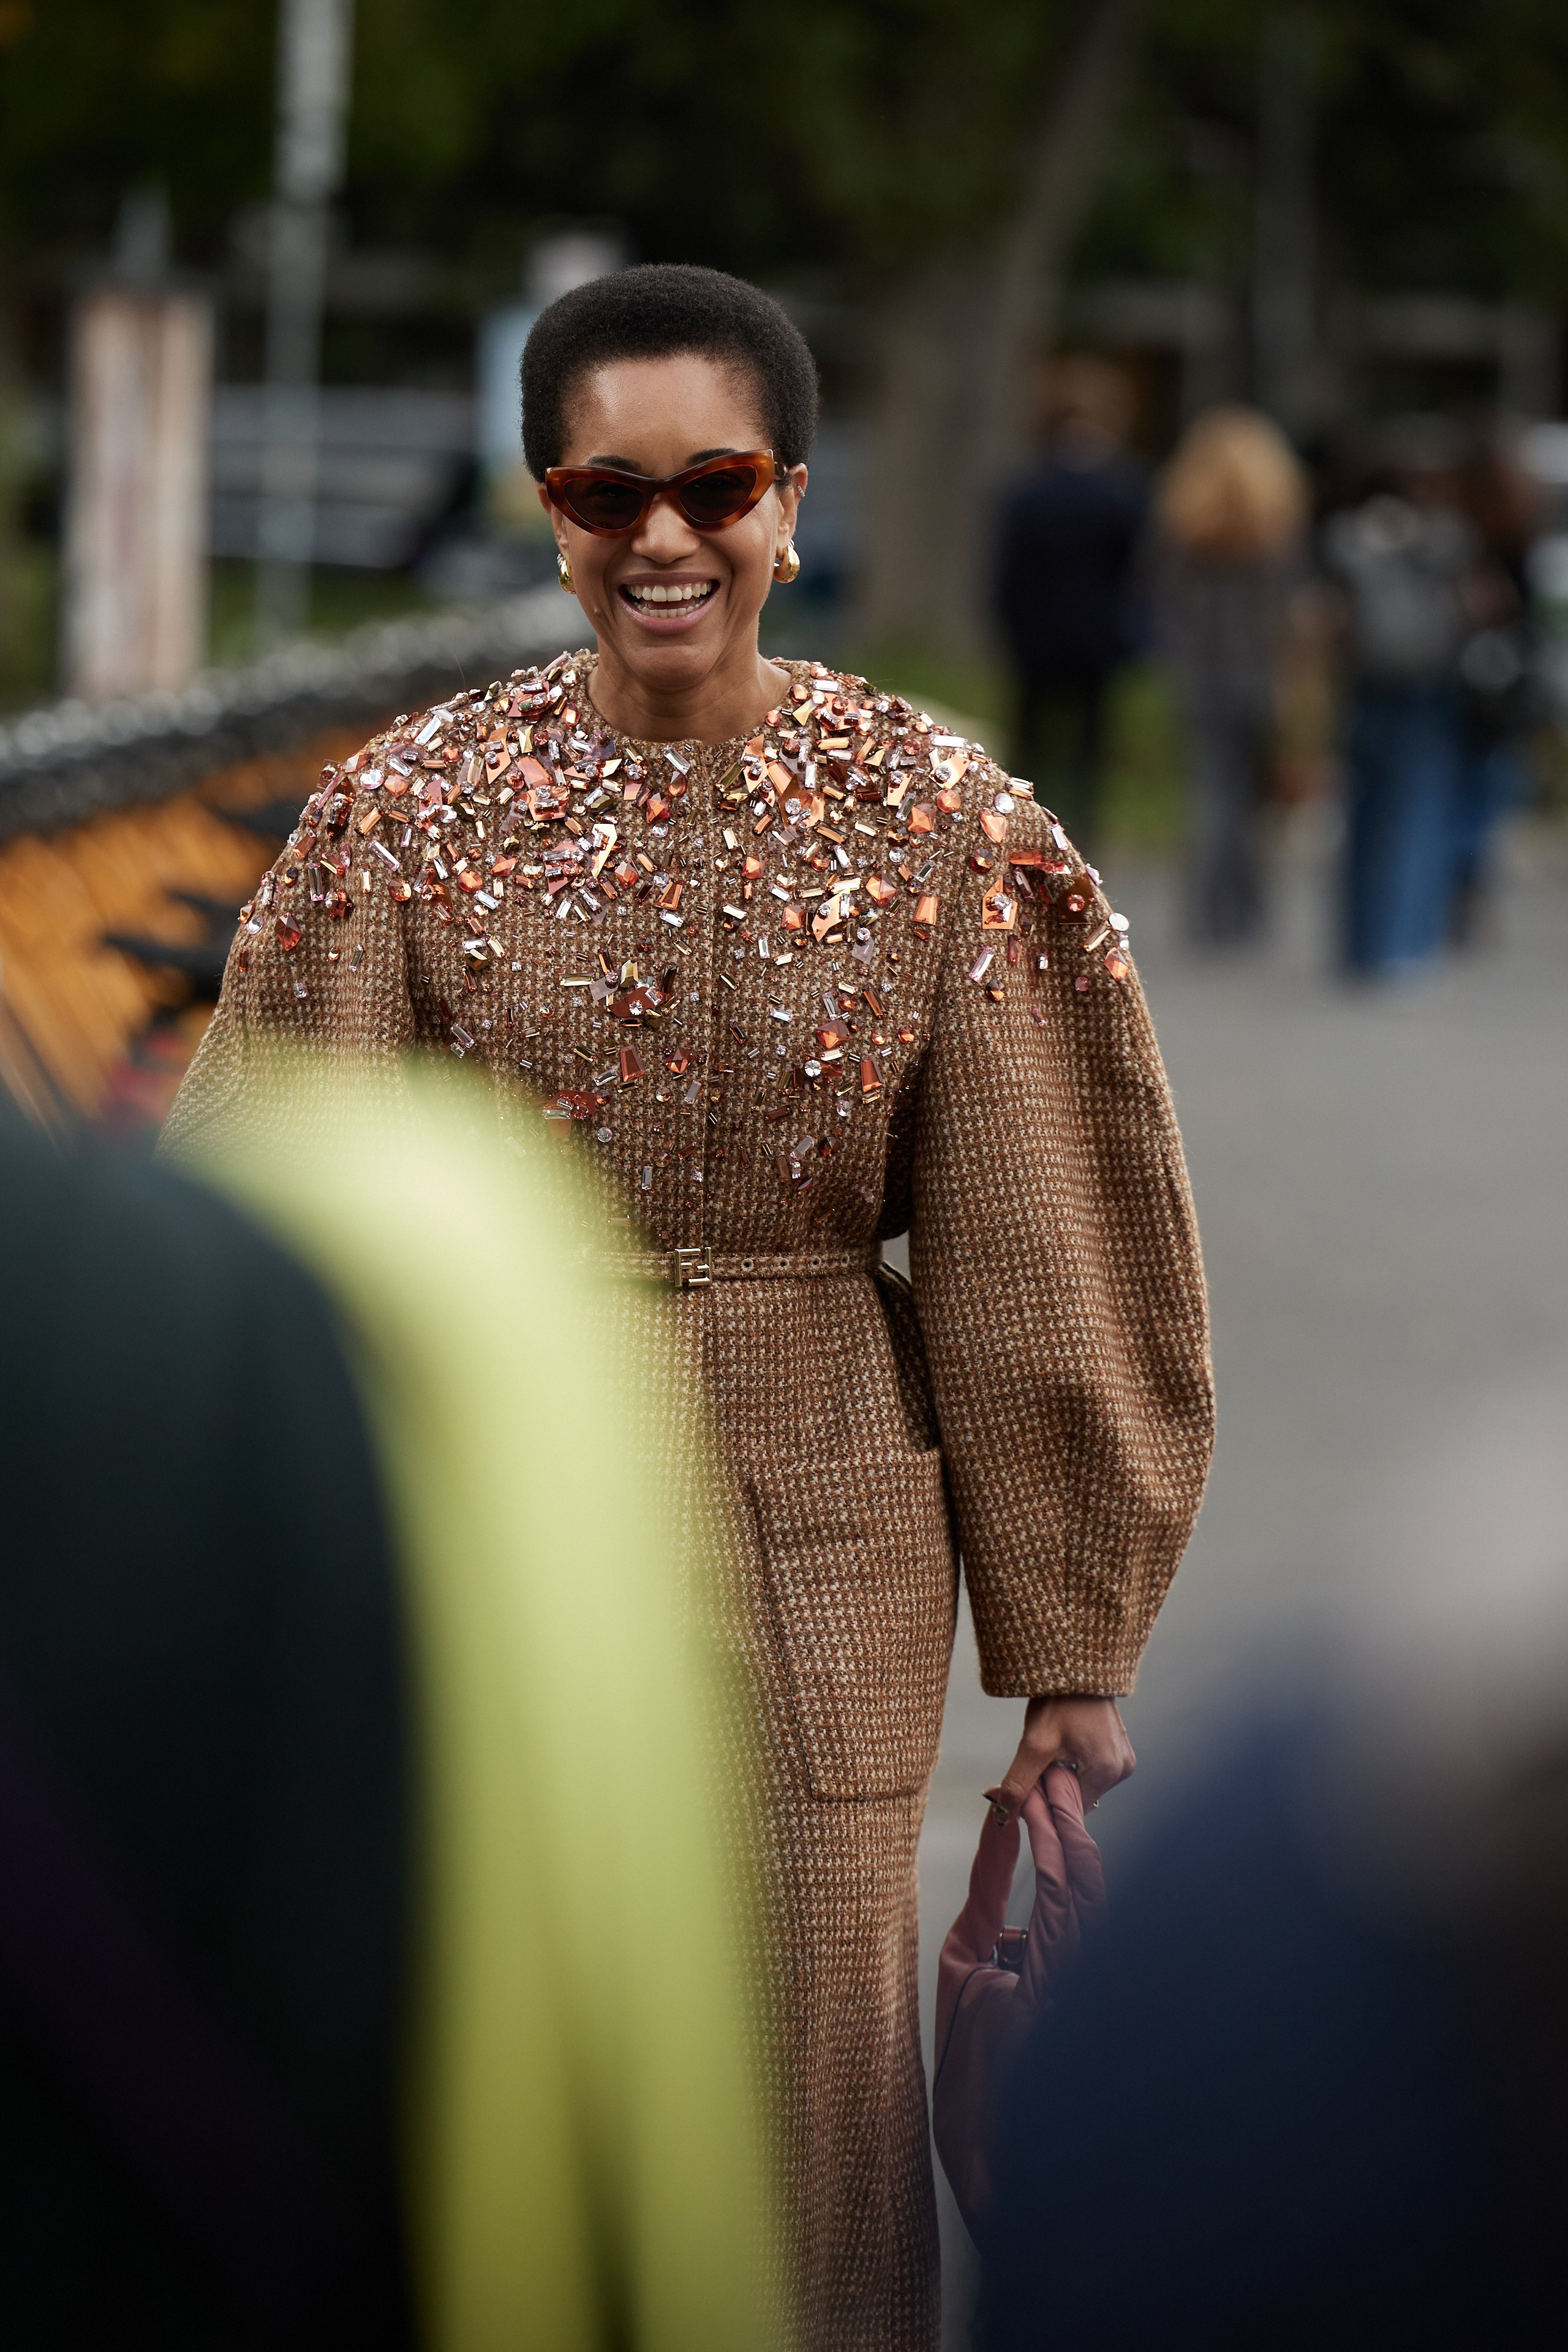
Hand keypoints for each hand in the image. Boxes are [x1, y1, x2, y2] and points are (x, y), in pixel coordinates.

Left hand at [984, 1694, 1134, 1823]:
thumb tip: (1002, 1816)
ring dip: (1064, 1774)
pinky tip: (1063, 1744)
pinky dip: (1074, 1763)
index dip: (1048, 1801)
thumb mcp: (1034, 1744)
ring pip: (1084, 1782)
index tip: (1032, 1783)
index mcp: (1108, 1772)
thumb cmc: (1057, 1700)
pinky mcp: (1119, 1746)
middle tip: (1039, 1761)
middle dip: (1056, 1786)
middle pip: (1079, 1796)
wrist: (1073, 1665)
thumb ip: (1019, 1784)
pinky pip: (1092, 1768)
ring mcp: (1123, 1757)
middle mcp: (1122, 1768)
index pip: (1072, 1808)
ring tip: (1052, 1749)